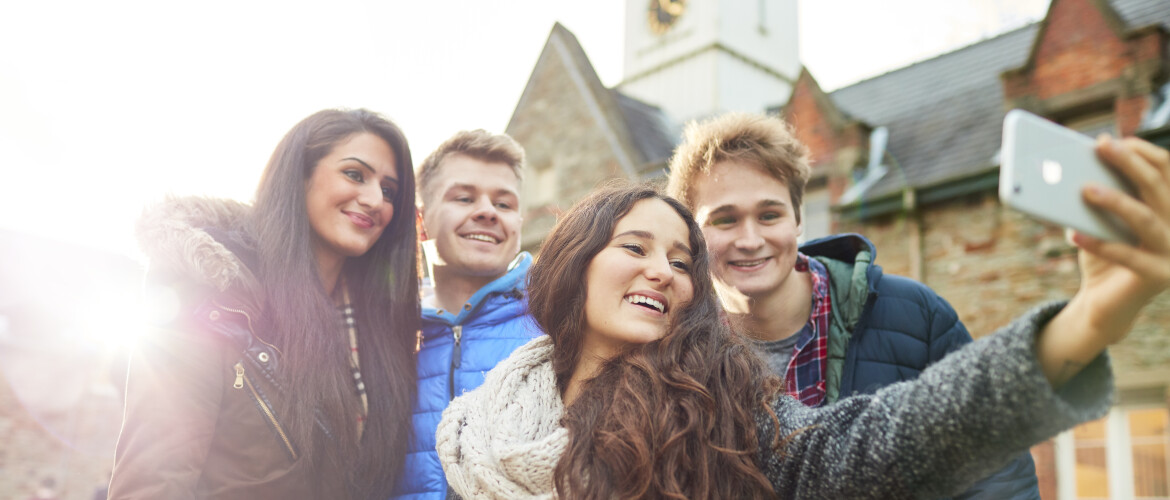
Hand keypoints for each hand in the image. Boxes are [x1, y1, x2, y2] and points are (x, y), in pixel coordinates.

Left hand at [1070, 136, 1169, 342]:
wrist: (1104, 303)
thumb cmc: (1102, 254)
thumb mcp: (1100, 219)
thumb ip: (1100, 193)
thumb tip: (1083, 159)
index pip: (1166, 170)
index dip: (1141, 152)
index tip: (1110, 140)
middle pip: (1157, 187)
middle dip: (1130, 163)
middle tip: (1102, 147)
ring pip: (1146, 219)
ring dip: (1116, 201)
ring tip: (1086, 189)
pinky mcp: (1159, 277)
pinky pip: (1128, 257)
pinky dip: (1100, 244)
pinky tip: (1075, 235)